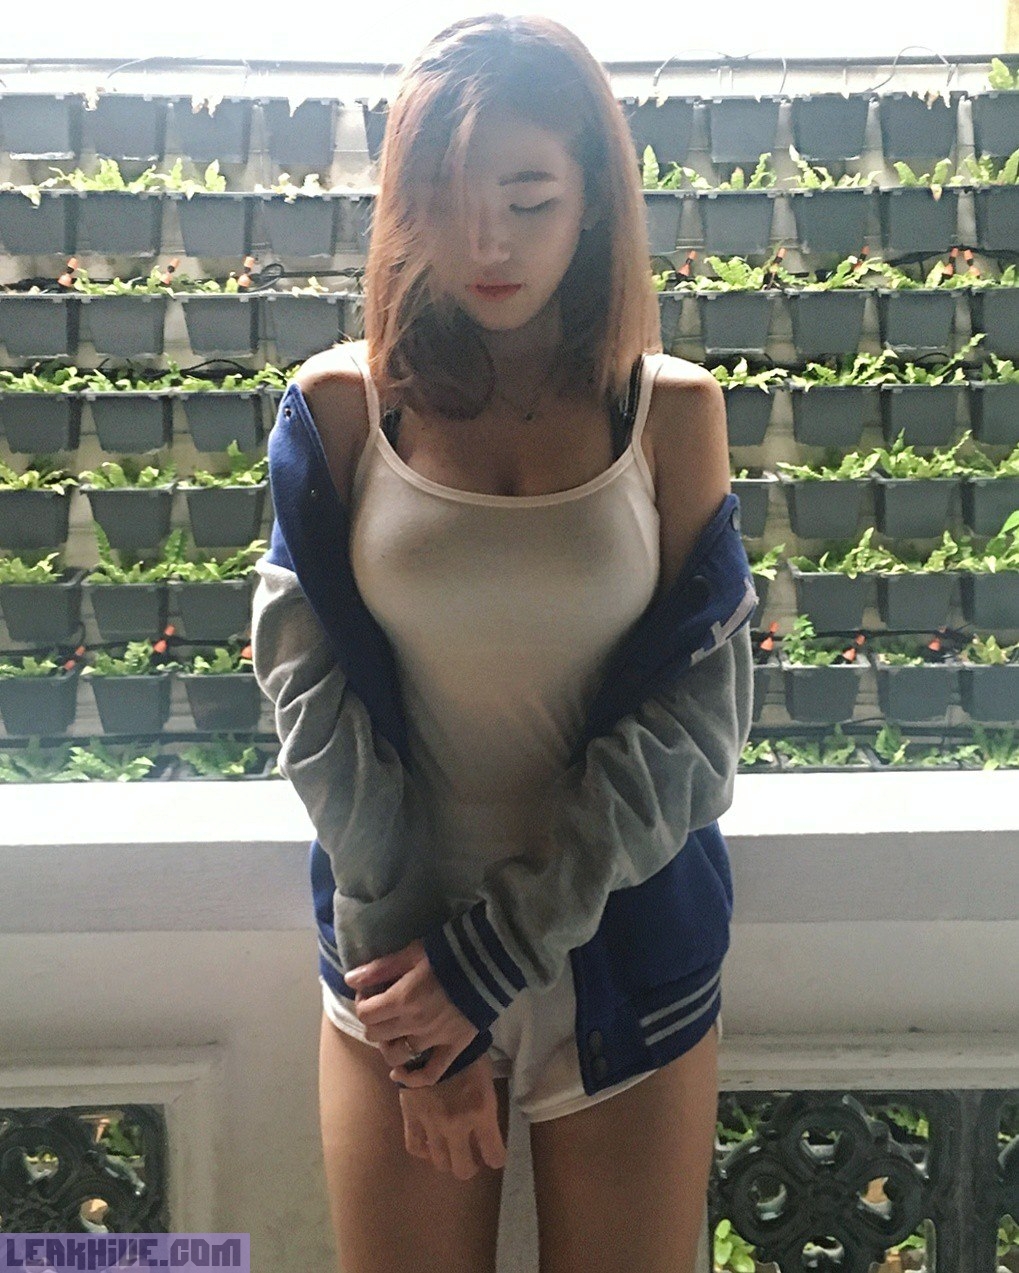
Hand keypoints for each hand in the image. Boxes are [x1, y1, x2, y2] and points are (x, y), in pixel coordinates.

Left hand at [344, 939, 478, 1086]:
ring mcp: (434, 1039)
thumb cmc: (449, 952)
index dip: (362, 1003)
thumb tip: (350, 980)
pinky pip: (430, 1073)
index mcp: (402, 999)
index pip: (365, 1014)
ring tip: (392, 1034)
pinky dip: (412, 1078)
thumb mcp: (412, 952)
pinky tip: (400, 1074)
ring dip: (388, 1046)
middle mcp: (414, 1023)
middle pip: (376, 1035)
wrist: (490, 962)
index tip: (370, 993)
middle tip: (382, 1009)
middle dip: (373, 1022)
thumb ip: (380, 968)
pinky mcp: (454, 1047)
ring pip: (397, 1056)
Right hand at [399, 1052, 506, 1179]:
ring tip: (451, 1149)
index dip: (496, 1157)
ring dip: (447, 1159)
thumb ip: (486, 1109)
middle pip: (463, 1169)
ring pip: (440, 1162)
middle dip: (470, 1165)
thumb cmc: (467, 1054)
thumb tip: (485, 1130)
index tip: (493, 1153)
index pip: (494, 1156)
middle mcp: (457, 1124)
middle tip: (471, 1155)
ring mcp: (432, 1123)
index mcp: (481, 1112)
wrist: (433, 1036)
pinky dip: (423, 1151)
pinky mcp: (411, 1116)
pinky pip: (415, 1147)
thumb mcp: (487, 1080)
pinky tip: (430, 1144)